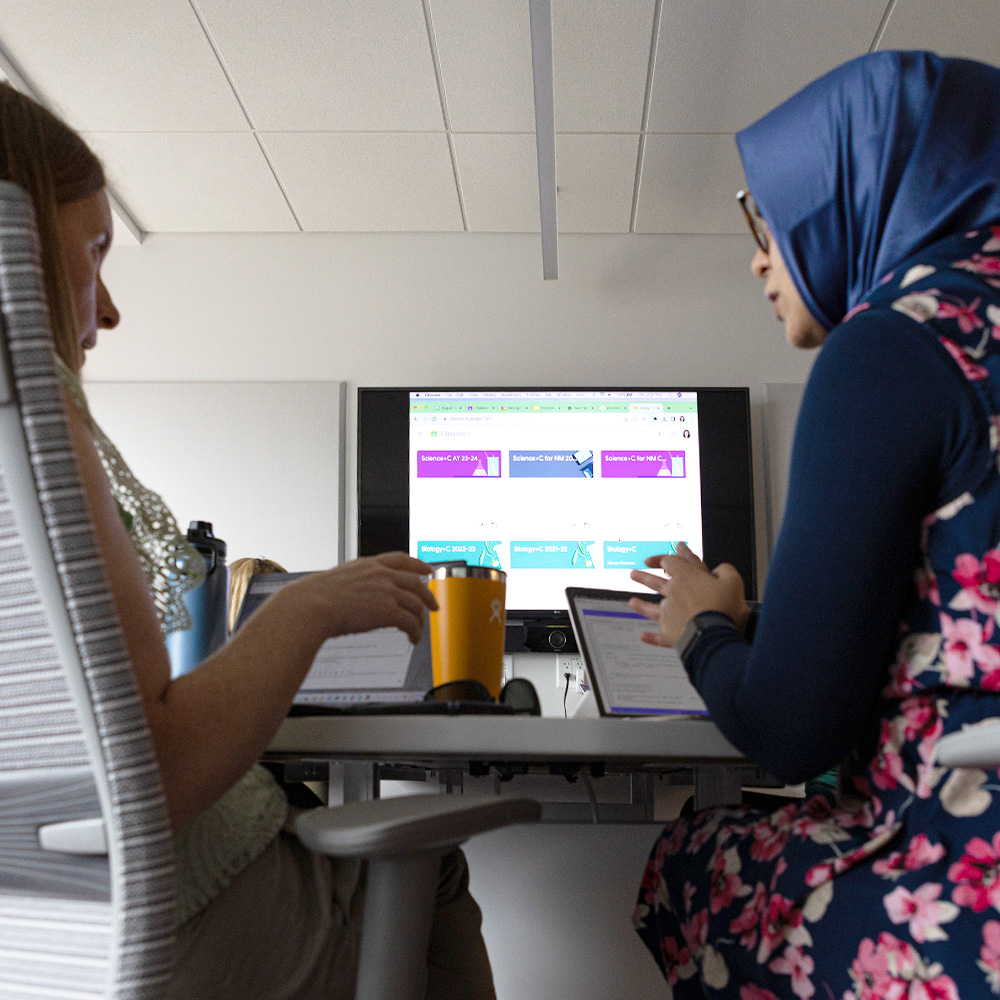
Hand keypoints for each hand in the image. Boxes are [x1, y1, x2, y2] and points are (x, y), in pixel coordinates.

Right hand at [287, 552, 437, 644]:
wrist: (310, 606)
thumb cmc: (315, 597)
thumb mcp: (339, 579)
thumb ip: (354, 582)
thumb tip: (354, 594)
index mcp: (369, 565)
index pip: (401, 559)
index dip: (418, 564)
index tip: (427, 569)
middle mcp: (382, 575)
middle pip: (416, 582)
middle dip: (428, 595)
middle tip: (434, 606)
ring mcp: (387, 591)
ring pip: (416, 604)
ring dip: (420, 620)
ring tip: (419, 631)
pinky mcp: (388, 611)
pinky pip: (411, 621)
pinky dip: (415, 631)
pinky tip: (412, 639)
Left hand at [628, 542, 747, 647]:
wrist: (713, 635)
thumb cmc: (723, 608)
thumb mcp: (733, 582)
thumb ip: (725, 571)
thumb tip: (720, 569)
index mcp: (686, 578)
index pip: (670, 562)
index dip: (663, 558)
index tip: (656, 559)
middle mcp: (673, 594)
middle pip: (654, 583)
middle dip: (644, 577)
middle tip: (634, 574)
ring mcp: (669, 614)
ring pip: (651, 609)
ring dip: (641, 605)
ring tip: (632, 602)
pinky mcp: (670, 633)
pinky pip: (658, 636)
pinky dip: (651, 637)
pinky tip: (643, 636)